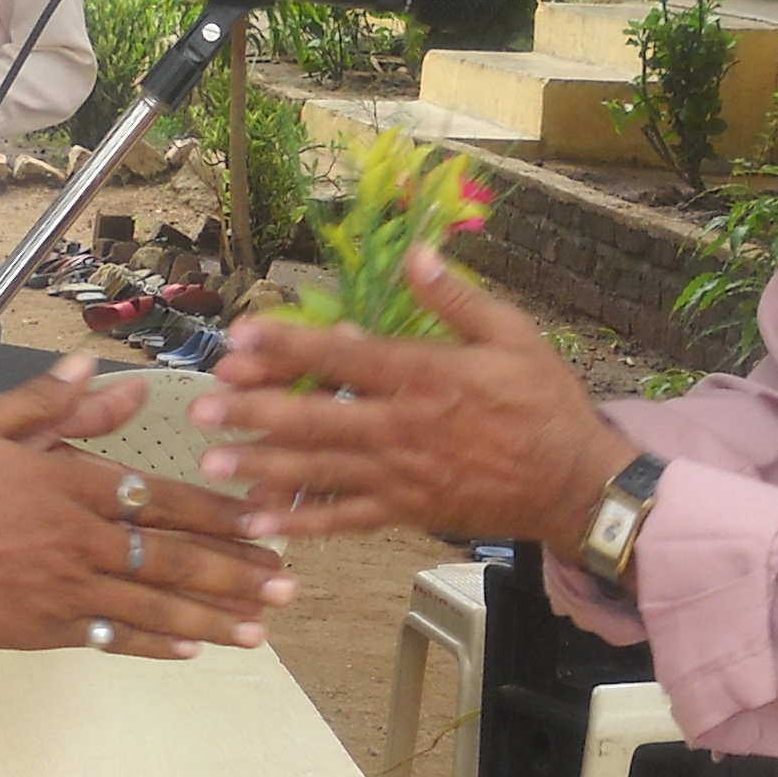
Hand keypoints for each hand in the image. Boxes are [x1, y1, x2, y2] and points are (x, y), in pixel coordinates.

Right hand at [0, 354, 293, 657]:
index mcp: (73, 486)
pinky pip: (115, 639)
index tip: (266, 520)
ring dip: (214, 617)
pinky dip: (155, 645)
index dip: (220, 513)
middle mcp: (83, 541)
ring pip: (156, 606)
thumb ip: (50, 405)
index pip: (165, 500)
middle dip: (238, 573)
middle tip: (288, 585)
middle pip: (175, 559)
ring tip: (261, 629)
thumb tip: (107, 378)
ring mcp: (69, 591)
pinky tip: (193, 650)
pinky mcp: (49, 629)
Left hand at [192, 249, 636, 542]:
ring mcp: (401, 476)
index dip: (292, 344)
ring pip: (320, 470)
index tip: (243, 335)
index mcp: (428, 378)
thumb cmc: (545, 404)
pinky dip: (301, 523)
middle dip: (255, 411)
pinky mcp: (405, 512)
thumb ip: (456, 299)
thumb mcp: (513, 336)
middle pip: (318, 418)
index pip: (347, 357)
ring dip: (262, 465)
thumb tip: (413, 254)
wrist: (575, 484)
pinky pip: (345, 520)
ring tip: (210, 462)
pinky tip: (259, 521)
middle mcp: (404, 428)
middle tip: (203, 406)